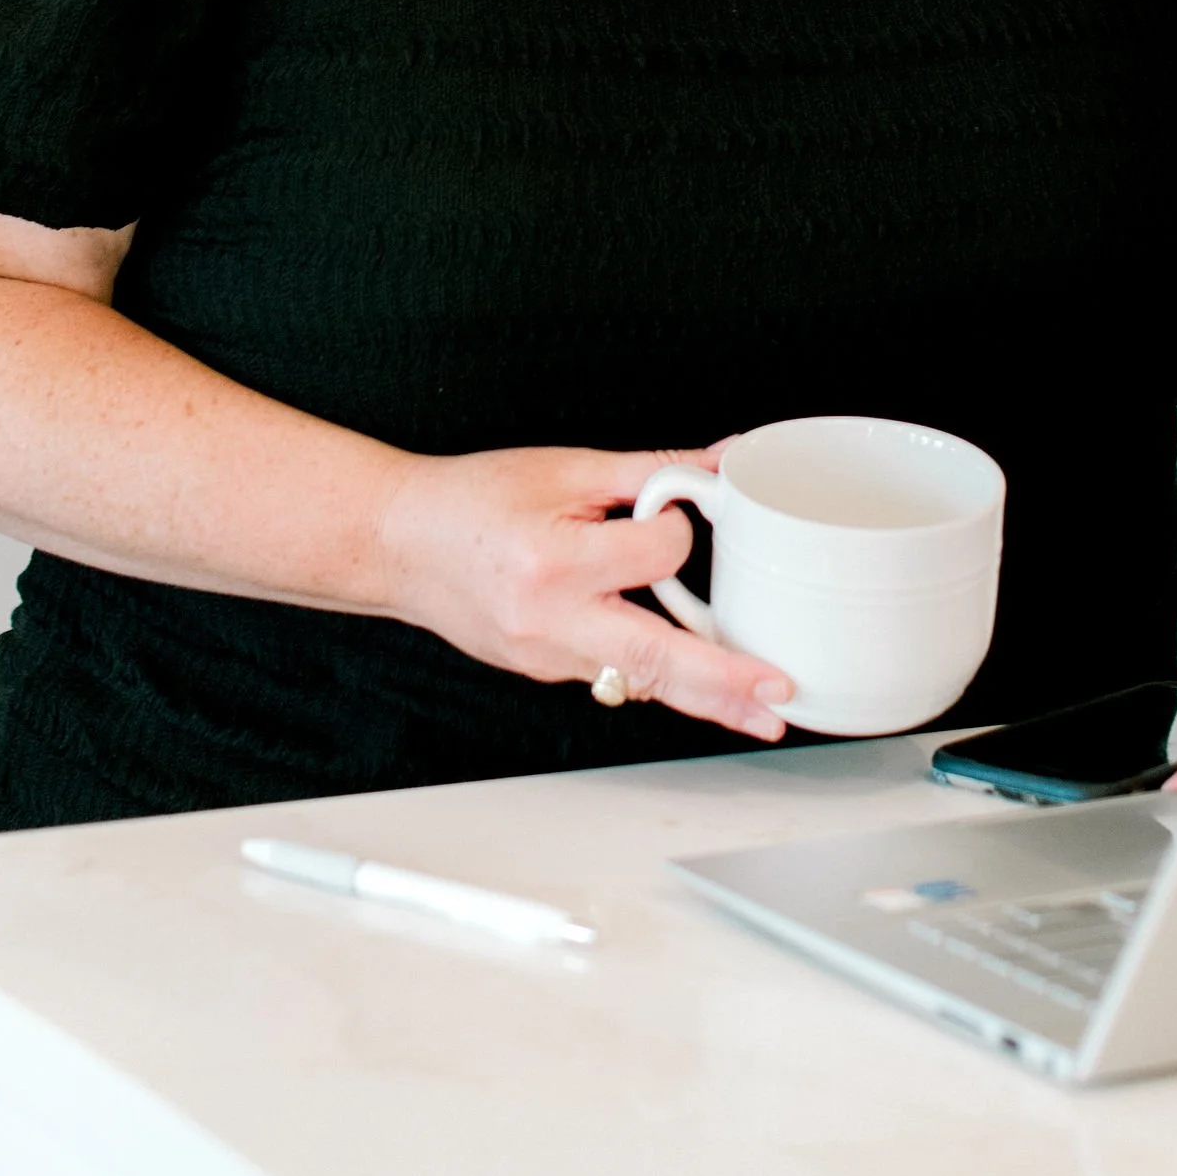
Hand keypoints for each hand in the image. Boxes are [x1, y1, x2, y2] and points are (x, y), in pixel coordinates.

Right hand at [371, 443, 794, 739]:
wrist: (397, 544)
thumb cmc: (469, 500)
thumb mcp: (560, 468)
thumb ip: (645, 472)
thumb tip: (716, 465)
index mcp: (552, 563)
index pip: (655, 558)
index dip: (678, 532)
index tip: (676, 511)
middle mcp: (549, 621)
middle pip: (655, 660)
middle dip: (725, 684)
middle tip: (780, 699)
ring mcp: (545, 657)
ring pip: (639, 681)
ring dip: (703, 695)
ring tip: (760, 710)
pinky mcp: (544, 671)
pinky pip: (611, 673)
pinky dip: (652, 672)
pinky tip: (690, 674)